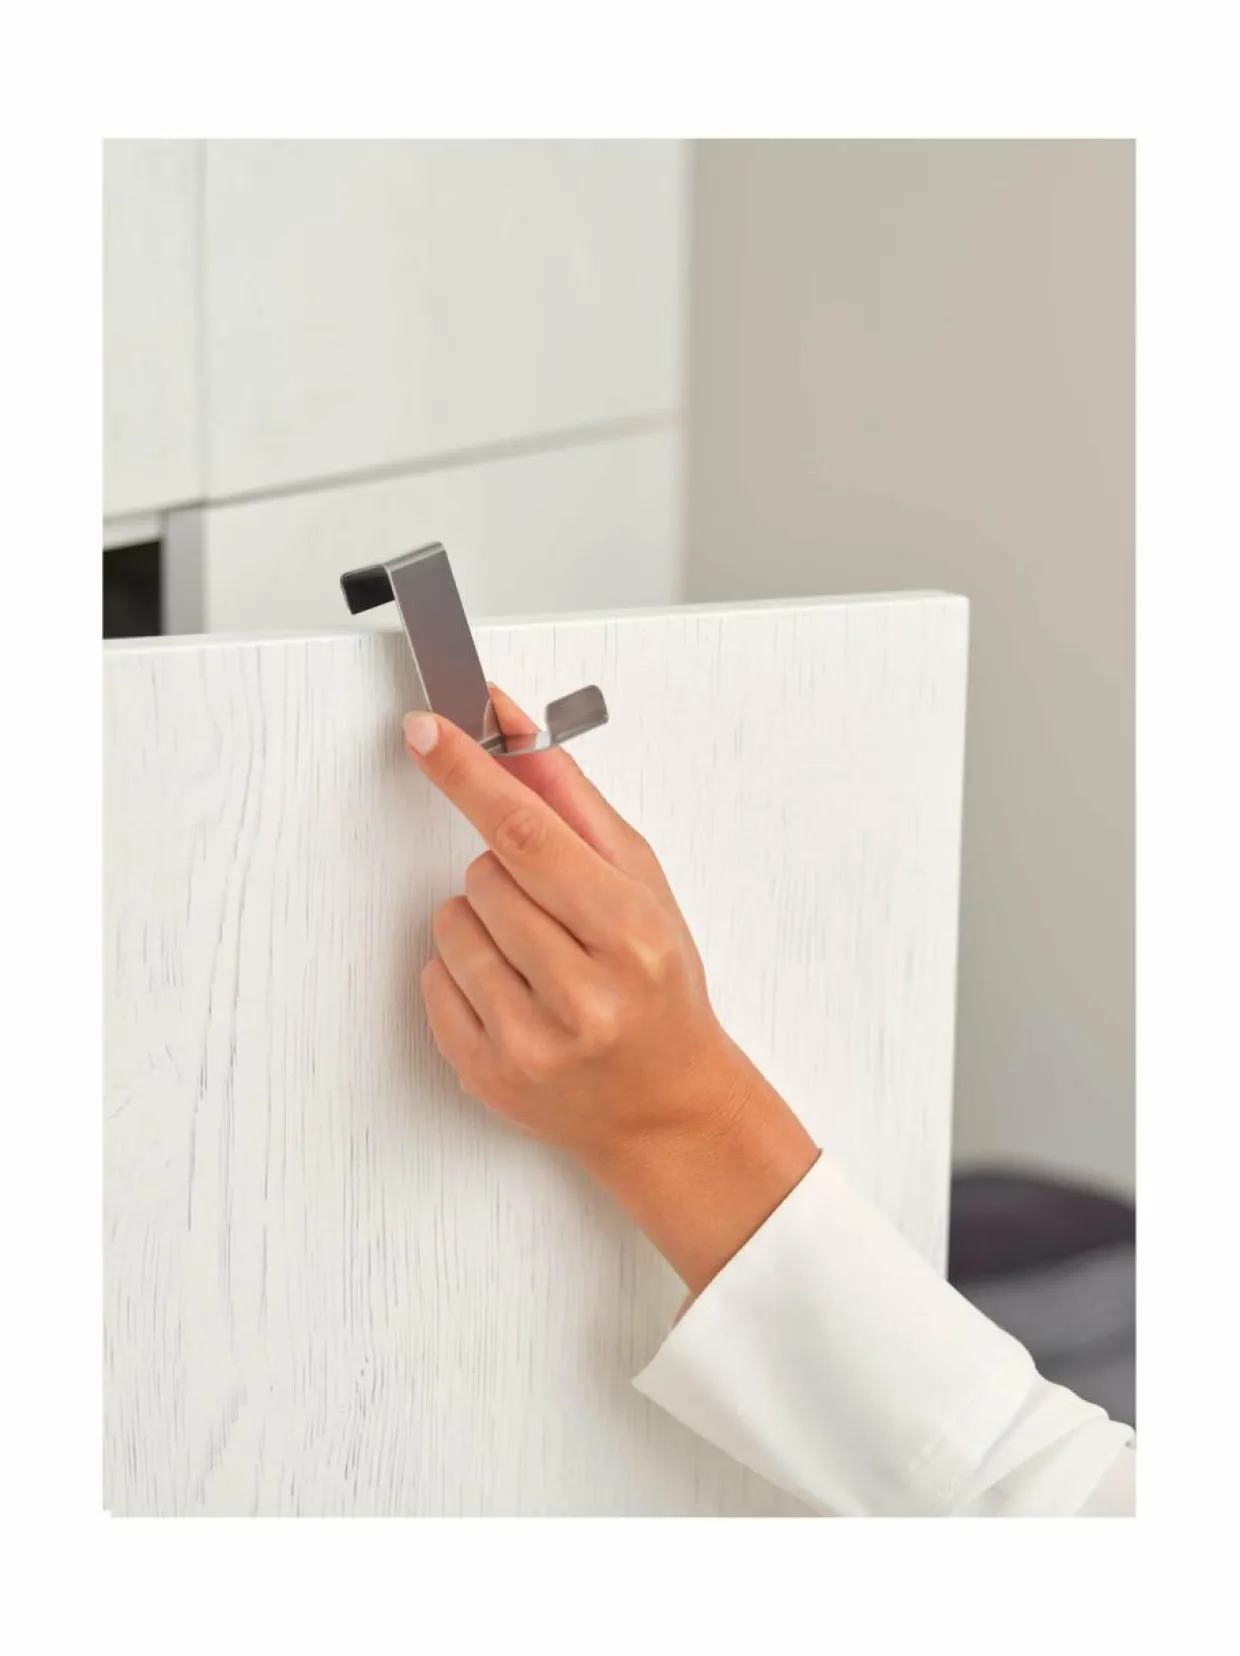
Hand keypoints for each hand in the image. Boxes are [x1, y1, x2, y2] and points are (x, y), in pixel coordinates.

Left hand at [403, 686, 818, 1293]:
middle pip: (485, 874)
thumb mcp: (641, 884)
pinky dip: (460, 973)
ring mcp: (529, 1043)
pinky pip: (432, 978)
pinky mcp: (486, 1075)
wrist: (667, 1104)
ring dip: (480, 922)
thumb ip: (573, 803)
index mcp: (630, 936)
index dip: (469, 775)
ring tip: (537, 957)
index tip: (428, 733)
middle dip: (506, 873)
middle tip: (555, 912)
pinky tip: (514, 993)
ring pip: (450, 922)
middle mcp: (582, 996)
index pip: (528, 834)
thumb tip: (512, 728)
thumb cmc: (660, 986)